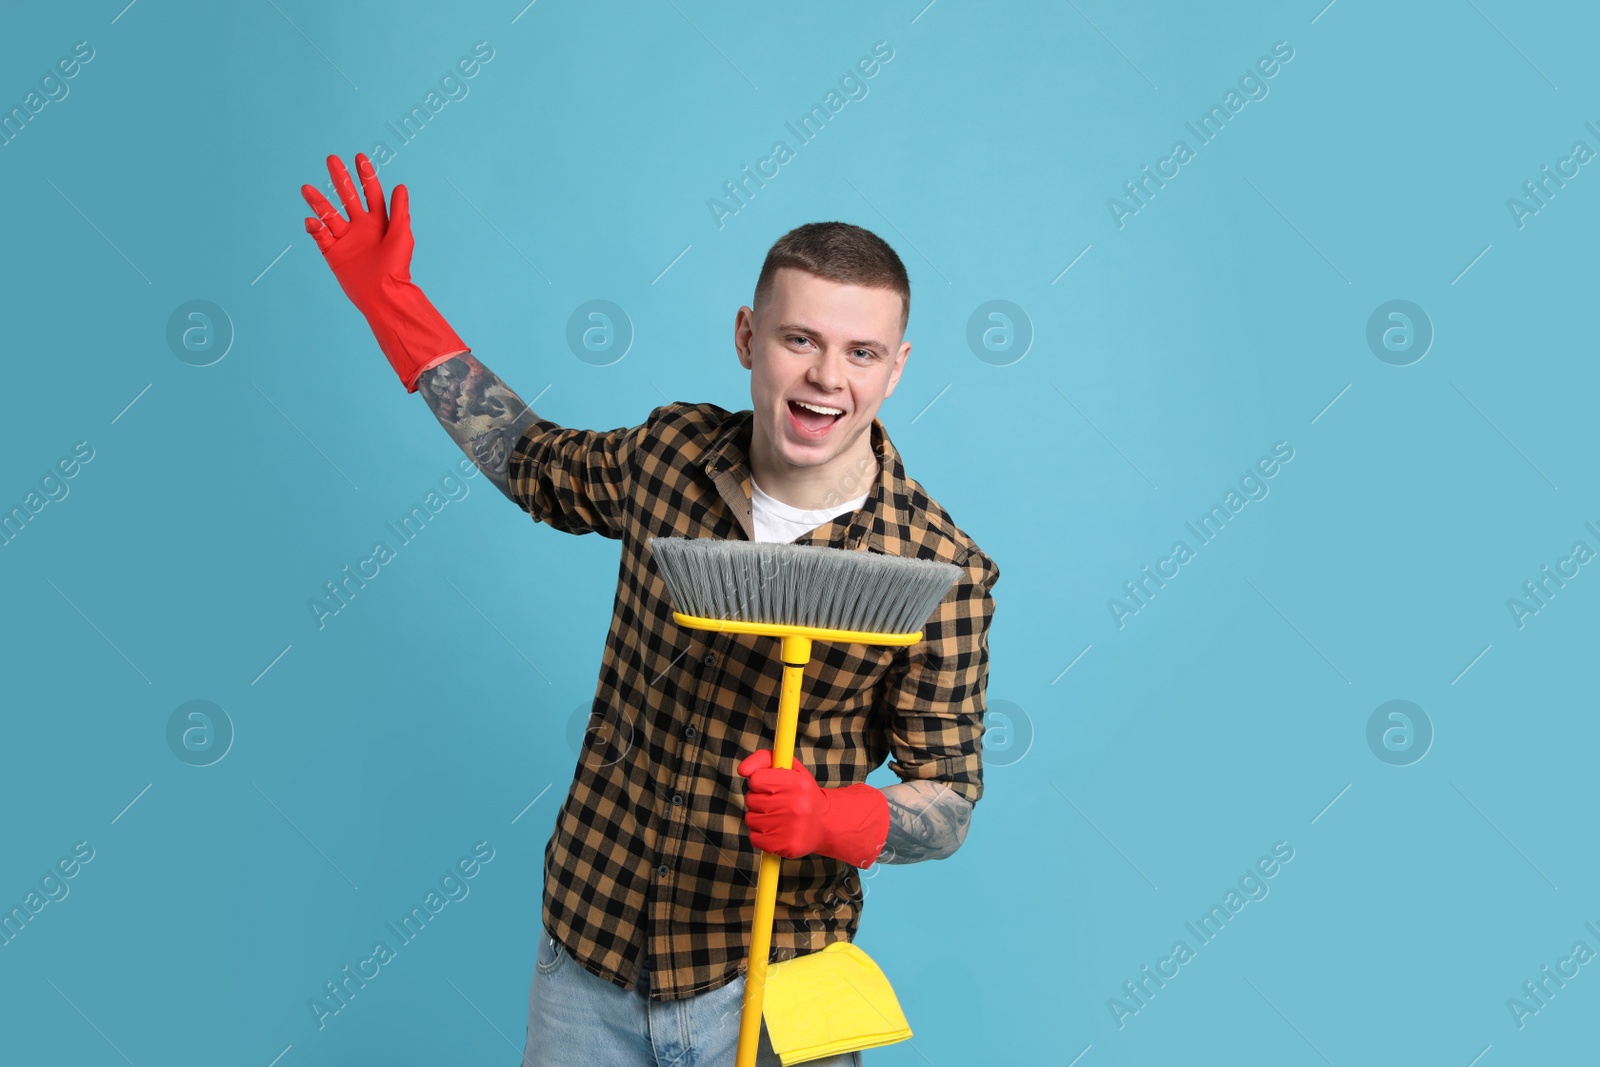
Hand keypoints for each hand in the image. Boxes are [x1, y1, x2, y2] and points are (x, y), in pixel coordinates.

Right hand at [300, 153, 466, 391]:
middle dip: (340, 179)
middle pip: (347, 197)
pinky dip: (314, 227)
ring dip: (318, 201)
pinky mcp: (333, 253)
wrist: (384, 295)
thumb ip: (399, 211)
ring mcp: (345, 239)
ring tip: (307, 188)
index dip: (366, 175)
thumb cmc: (397, 267)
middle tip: (331, 159)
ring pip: (328, 214)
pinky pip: (320, 236)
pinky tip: (311, 220)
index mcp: (378, 221)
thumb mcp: (401, 236)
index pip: (371, 192)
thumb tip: (401, 186)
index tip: (359, 157)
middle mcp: (360, 227)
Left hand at [738, 750, 889, 868]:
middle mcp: (795, 805)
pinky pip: (754, 838)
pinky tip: (776, 830)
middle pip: (751, 799)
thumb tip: (742, 769)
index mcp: (796, 782)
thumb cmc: (801, 793)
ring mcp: (790, 828)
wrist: (825, 823)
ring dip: (759, 818)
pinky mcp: (785, 846)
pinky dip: (761, 835)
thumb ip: (764, 759)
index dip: (760, 782)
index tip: (770, 786)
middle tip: (776, 802)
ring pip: (751, 819)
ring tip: (777, 817)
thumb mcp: (790, 767)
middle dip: (759, 800)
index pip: (755, 779)